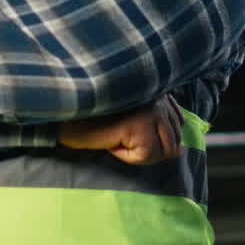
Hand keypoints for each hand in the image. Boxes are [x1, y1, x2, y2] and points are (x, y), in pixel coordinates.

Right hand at [57, 96, 182, 164]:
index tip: (128, 128)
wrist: (66, 116)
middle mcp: (159, 97)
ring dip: (137, 152)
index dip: (155, 136)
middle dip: (148, 148)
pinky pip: (146, 156)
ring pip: (162, 151)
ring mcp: (152, 110)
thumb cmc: (95, 117)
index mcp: (158, 88)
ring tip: (116, 137)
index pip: (177, 124)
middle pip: (174, 141)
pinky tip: (112, 141)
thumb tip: (179, 151)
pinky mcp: (140, 126)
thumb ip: (158, 126)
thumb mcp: (133, 117)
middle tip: (120, 135)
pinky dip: (127, 156)